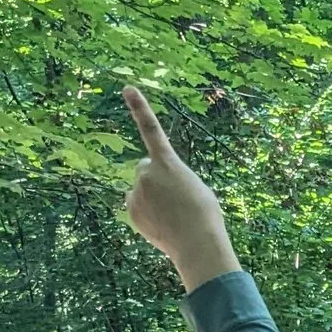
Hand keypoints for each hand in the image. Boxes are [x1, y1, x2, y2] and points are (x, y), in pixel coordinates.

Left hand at [122, 87, 242, 290]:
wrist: (196, 242)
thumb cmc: (205, 214)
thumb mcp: (195, 186)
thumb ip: (172, 178)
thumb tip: (152, 188)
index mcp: (167, 162)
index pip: (151, 129)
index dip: (139, 107)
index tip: (127, 88)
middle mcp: (146, 172)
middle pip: (146, 168)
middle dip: (155, 177)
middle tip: (176, 196)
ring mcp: (135, 192)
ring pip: (141, 188)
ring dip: (152, 196)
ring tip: (171, 213)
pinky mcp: (130, 210)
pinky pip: (136, 205)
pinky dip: (146, 212)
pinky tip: (162, 224)